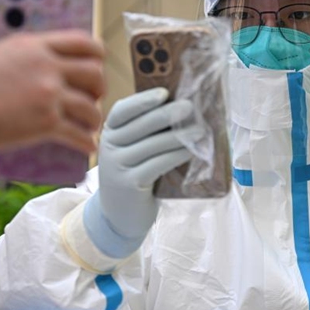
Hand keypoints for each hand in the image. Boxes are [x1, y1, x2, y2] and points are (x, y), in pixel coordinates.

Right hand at [0, 30, 104, 153]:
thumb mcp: (3, 55)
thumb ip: (31, 58)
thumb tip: (49, 69)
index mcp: (37, 46)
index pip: (83, 41)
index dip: (96, 55)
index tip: (96, 65)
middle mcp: (48, 67)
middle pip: (95, 74)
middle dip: (98, 89)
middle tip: (91, 98)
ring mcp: (49, 95)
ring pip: (91, 107)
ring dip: (93, 119)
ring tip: (88, 125)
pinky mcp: (46, 123)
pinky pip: (79, 134)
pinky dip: (87, 142)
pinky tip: (88, 146)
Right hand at [83, 88, 196, 257]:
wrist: (118, 216)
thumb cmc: (133, 175)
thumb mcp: (131, 151)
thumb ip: (146, 132)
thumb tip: (182, 110)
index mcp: (110, 132)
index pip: (122, 110)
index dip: (143, 100)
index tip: (164, 93)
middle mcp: (109, 146)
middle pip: (141, 125)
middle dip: (168, 114)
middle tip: (191, 107)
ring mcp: (117, 166)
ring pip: (153, 145)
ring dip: (179, 137)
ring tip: (200, 132)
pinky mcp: (130, 184)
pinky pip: (158, 164)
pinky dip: (176, 156)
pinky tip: (191, 152)